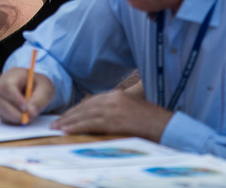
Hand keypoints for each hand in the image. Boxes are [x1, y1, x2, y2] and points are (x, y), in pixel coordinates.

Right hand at [0, 67, 55, 124]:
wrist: (35, 87)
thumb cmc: (38, 84)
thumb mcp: (45, 88)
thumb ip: (39, 99)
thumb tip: (30, 113)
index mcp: (12, 75)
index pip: (7, 86)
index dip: (15, 98)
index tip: (25, 108)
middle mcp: (0, 86)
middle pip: (0, 100)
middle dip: (15, 112)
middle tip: (28, 118)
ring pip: (1, 111)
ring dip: (15, 118)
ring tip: (29, 117)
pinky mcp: (0, 109)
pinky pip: (3, 117)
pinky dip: (13, 121)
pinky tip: (23, 117)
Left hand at [52, 90, 172, 141]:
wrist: (170, 127)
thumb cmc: (154, 122)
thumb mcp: (133, 110)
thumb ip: (118, 110)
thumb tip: (103, 118)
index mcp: (118, 95)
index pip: (91, 101)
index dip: (77, 109)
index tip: (66, 116)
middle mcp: (114, 99)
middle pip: (85, 106)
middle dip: (69, 115)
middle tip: (55, 122)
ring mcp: (114, 109)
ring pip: (85, 115)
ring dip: (69, 121)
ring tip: (57, 127)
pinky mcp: (116, 120)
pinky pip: (91, 123)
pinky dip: (77, 126)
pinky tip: (67, 130)